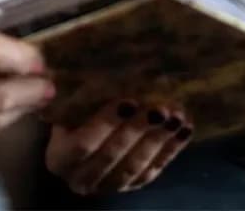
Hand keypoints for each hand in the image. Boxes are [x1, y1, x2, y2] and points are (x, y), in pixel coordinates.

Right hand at [46, 101, 192, 194]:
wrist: (77, 134)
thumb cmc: (70, 110)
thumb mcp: (66, 103)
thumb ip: (76, 93)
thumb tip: (96, 60)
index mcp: (60, 157)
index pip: (83, 144)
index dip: (106, 124)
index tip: (128, 100)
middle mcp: (81, 177)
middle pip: (112, 155)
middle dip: (138, 131)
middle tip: (159, 109)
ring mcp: (108, 185)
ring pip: (134, 167)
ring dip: (158, 140)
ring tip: (175, 116)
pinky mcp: (131, 185)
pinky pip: (152, 171)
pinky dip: (170, 149)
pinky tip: (183, 129)